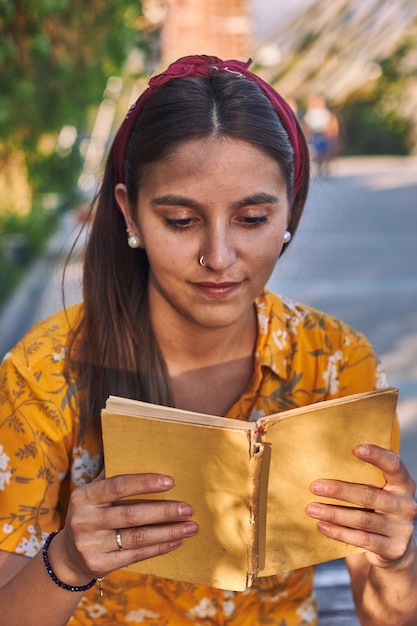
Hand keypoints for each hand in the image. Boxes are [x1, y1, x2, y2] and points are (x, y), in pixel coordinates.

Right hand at [50, 472, 197, 583]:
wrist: (69, 556)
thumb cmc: (92, 514)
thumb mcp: (94, 494)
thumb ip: (114, 477)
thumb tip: (144, 452)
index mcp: (83, 497)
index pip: (117, 486)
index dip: (144, 483)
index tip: (170, 482)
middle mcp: (83, 521)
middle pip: (131, 515)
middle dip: (164, 511)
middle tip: (188, 509)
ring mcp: (90, 545)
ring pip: (137, 538)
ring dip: (168, 532)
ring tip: (190, 527)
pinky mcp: (98, 565)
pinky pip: (135, 555)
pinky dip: (159, 548)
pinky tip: (176, 541)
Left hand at [306, 444, 416, 567]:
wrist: (398, 548)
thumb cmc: (381, 509)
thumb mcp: (381, 491)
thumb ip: (366, 478)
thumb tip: (323, 462)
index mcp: (404, 485)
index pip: (394, 466)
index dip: (377, 456)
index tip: (355, 448)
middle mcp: (406, 506)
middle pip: (369, 495)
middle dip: (339, 491)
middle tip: (314, 487)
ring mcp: (401, 529)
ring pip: (362, 519)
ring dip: (333, 514)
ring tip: (311, 509)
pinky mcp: (392, 549)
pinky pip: (361, 539)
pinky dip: (338, 532)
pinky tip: (322, 526)